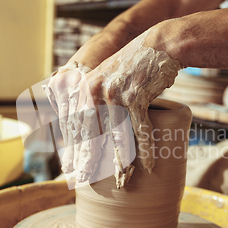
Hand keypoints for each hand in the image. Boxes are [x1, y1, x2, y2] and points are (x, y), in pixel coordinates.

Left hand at [45, 30, 181, 186]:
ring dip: (120, 163)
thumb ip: (90, 97)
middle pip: (91, 134)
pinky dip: (146, 149)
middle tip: (85, 181)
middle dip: (88, 161)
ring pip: (116, 137)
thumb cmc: (131, 67)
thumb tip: (78, 123)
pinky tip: (149, 165)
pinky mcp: (137, 97)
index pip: (74, 125)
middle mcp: (95, 91)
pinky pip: (141, 130)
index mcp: (84, 88)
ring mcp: (116, 94)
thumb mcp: (105, 77)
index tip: (70, 168)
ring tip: (121, 181)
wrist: (157, 45)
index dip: (73, 149)